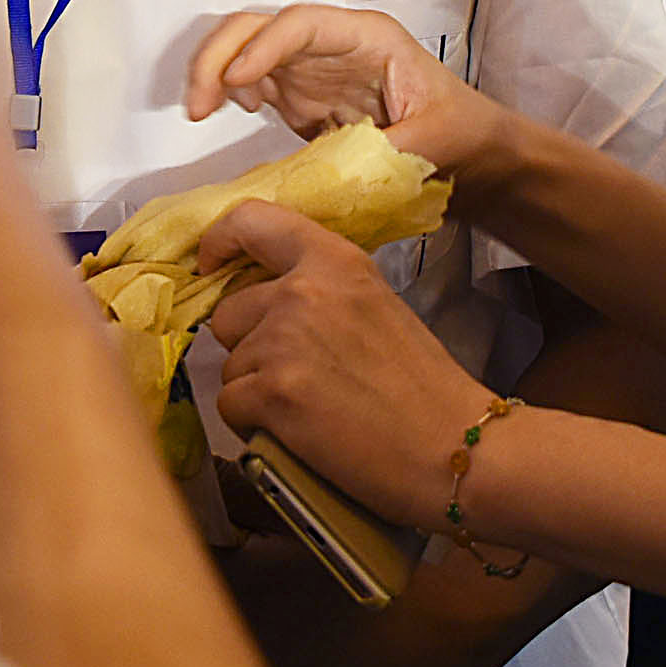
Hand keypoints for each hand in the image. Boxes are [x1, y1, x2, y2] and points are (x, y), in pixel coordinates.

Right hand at [182, 4, 506, 177]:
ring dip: (215, 72)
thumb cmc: (462, 129)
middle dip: (220, 55)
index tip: (237, 82)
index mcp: (367, 37)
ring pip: (245, 50)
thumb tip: (339, 167)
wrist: (470, 148)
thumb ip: (390, 149)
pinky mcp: (299, 96)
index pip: (301, 24)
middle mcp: (331, 43)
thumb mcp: (437, 139)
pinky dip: (228, 93)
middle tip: (198, 103)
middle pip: (259, 27)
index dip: (263, 47)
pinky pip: (251, 82)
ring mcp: (311, 68)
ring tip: (201, 111)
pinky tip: (228, 114)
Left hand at [199, 205, 488, 528]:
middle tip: (300, 375)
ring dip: (255, 391)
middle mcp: (303, 291)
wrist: (453, 446)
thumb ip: (320, 290)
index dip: (219, 241)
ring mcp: (283, 341)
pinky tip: (297, 432)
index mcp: (334, 260)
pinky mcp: (272, 393)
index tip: (212, 264)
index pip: (250, 220)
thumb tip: (262, 298)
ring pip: (229, 366)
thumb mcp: (375, 305)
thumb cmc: (422, 387)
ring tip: (311, 408)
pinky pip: (230, 405)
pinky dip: (253, 425)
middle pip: (228, 312)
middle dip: (249, 346)